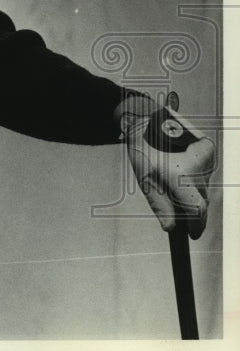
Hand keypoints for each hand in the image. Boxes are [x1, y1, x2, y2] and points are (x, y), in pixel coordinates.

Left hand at [120, 99, 214, 238]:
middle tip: (170, 197)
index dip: (196, 225)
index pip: (197, 209)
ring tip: (171, 175)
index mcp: (180, 173)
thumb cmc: (142, 146)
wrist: (147, 116)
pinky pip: (206, 173)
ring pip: (204, 186)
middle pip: (201, 198)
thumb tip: (171, 227)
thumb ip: (159, 204)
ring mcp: (207, 156)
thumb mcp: (144, 177)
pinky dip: (195, 175)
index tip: (192, 234)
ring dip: (192, 189)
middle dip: (189, 204)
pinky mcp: (209, 148)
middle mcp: (199, 165)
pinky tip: (179, 165)